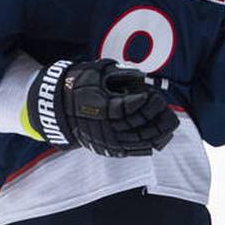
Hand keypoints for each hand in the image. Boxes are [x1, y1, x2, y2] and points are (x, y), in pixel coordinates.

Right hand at [25, 59, 179, 156]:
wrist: (56, 108)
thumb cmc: (77, 86)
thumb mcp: (94, 73)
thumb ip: (118, 74)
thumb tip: (141, 76)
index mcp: (100, 107)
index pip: (130, 107)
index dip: (146, 101)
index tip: (153, 95)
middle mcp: (103, 127)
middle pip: (138, 125)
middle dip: (157, 118)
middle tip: (168, 109)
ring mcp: (105, 140)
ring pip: (136, 141)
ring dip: (156, 134)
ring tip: (168, 125)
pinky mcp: (106, 148)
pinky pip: (131, 151)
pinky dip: (146, 147)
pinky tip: (158, 140)